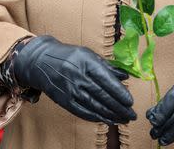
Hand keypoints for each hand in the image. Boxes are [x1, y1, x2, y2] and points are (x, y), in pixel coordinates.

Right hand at [13, 35, 136, 124]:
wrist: (42, 61)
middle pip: (102, 95)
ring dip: (110, 115)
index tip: (130, 101)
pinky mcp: (64, 100)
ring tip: (123, 119)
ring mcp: (70, 90)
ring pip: (94, 106)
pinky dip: (96, 117)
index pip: (106, 79)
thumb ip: (107, 66)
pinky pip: (82, 112)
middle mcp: (78, 76)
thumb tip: (126, 75)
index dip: (119, 92)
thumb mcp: (88, 54)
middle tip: (131, 114)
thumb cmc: (70, 56)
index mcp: (86, 61)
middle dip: (119, 107)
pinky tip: (107, 120)